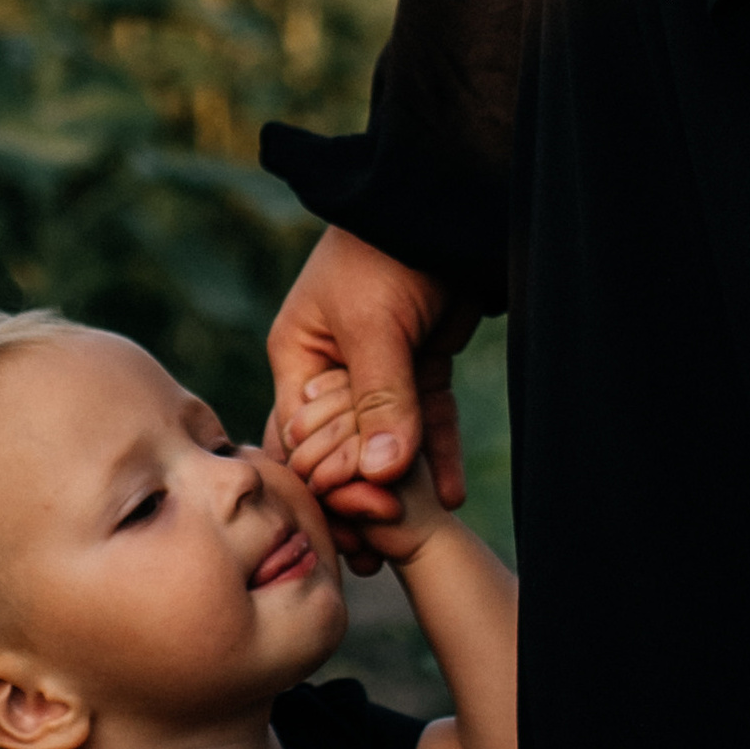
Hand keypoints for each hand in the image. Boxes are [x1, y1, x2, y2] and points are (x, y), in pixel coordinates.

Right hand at [263, 226, 474, 576]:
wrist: (443, 197)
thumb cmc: (389, 246)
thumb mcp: (375, 325)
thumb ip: (381, 401)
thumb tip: (382, 473)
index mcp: (298, 356)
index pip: (298, 437)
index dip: (324, 483)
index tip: (353, 523)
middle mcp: (330, 367)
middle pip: (339, 447)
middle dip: (358, 496)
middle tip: (373, 551)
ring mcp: (377, 367)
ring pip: (386, 440)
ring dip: (399, 485)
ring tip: (409, 537)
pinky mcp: (421, 362)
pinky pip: (426, 418)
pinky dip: (437, 452)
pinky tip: (451, 495)